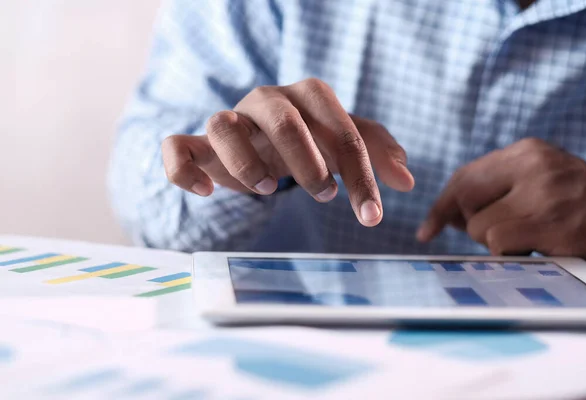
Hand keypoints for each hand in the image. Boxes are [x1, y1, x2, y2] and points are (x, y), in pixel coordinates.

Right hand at [161, 78, 413, 226]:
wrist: (261, 137)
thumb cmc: (309, 138)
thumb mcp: (344, 141)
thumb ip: (376, 150)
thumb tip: (408, 180)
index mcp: (308, 96)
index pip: (341, 129)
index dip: (361, 173)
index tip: (371, 216)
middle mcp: (266, 101)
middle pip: (283, 119)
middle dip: (308, 163)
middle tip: (325, 196)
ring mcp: (229, 120)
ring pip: (223, 125)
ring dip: (247, 163)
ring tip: (269, 191)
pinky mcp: (200, 145)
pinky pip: (177, 146)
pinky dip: (184, 169)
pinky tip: (205, 192)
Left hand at [417, 138, 585, 265]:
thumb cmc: (581, 207)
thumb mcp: (540, 183)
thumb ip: (497, 192)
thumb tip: (447, 217)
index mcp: (527, 151)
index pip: (464, 176)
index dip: (441, 205)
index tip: (427, 230)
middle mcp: (534, 165)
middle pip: (464, 198)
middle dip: (467, 223)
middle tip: (494, 232)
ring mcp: (545, 194)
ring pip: (480, 227)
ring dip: (496, 242)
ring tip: (531, 237)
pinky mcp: (554, 224)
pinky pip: (500, 245)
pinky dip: (512, 254)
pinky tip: (540, 248)